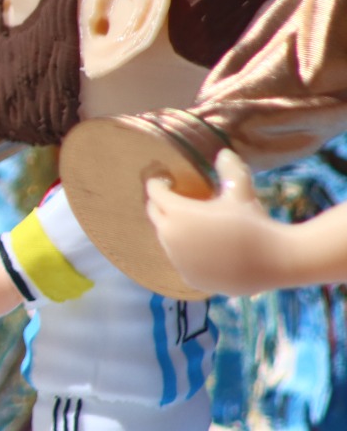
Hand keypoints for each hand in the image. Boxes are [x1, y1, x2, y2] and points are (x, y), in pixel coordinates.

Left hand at [145, 149, 283, 295]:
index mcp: (178, 213)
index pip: (155, 193)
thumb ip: (228, 169)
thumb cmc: (255, 222)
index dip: (158, 184)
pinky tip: (200, 246)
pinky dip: (185, 251)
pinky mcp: (190, 277)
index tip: (165, 180)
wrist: (276, 261)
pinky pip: (180, 260)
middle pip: (155, 215)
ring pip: (166, 239)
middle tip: (173, 198)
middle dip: (161, 205)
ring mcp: (178, 260)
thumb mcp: (241, 191)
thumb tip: (222, 152)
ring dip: (173, 229)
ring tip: (190, 222)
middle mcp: (171, 237)